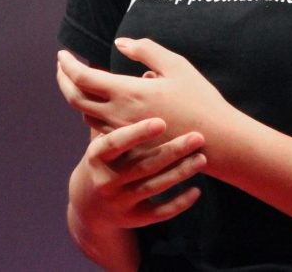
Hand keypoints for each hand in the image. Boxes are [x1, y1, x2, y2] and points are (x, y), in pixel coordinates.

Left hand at [56, 38, 237, 147]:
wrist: (216, 142)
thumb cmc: (200, 99)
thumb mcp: (176, 66)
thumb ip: (146, 51)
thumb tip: (120, 42)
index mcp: (127, 92)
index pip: (83, 78)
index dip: (68, 65)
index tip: (62, 54)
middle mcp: (118, 115)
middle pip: (75, 98)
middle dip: (64, 80)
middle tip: (62, 66)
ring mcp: (123, 134)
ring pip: (86, 114)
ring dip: (77, 96)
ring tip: (79, 81)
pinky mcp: (131, 146)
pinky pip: (101, 127)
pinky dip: (93, 110)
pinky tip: (100, 102)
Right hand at [66, 117, 206, 232]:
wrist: (89, 203)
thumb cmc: (104, 158)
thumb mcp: (101, 137)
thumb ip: (114, 109)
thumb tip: (138, 71)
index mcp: (97, 154)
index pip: (117, 142)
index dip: (137, 133)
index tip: (161, 122)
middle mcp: (106, 180)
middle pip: (141, 165)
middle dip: (171, 151)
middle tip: (198, 136)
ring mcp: (119, 202)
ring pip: (152, 187)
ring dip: (180, 173)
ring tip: (202, 158)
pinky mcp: (133, 219)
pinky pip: (159, 213)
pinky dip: (179, 203)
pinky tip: (197, 191)